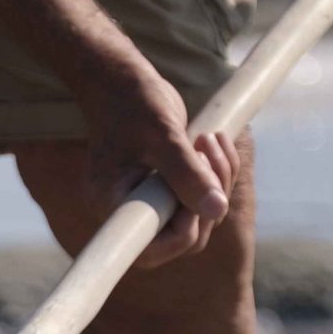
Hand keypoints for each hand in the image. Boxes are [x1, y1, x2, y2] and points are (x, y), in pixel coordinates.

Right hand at [77, 63, 236, 269]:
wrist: (123, 83)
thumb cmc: (131, 103)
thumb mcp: (161, 134)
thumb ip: (187, 173)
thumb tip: (217, 210)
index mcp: (113, 205)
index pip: (151, 250)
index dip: (183, 230)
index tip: (192, 190)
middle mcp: (129, 212)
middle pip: (184, 238)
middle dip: (208, 199)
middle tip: (209, 153)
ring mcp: (150, 203)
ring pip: (200, 218)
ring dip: (219, 181)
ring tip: (211, 139)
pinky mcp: (168, 191)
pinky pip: (203, 199)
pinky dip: (219, 173)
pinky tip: (213, 141)